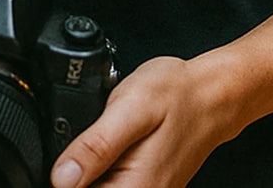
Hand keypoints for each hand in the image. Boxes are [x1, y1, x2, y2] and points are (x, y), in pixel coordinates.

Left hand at [51, 56, 221, 187]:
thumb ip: (96, 146)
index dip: (65, 178)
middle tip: (98, 137)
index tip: (75, 155)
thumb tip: (62, 179)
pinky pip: (113, 181)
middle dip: (81, 169)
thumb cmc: (177, 95)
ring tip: (109, 139)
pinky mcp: (147, 186)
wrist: (211, 95)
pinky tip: (116, 144)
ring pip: (100, 185)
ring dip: (94, 167)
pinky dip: (106, 165)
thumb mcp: (131, 108)